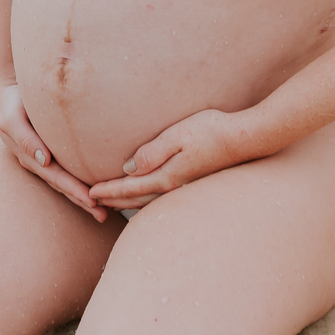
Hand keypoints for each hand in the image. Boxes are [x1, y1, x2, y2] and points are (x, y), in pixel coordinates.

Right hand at [0, 83, 108, 222]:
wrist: (9, 94)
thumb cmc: (11, 105)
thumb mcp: (12, 119)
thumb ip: (25, 138)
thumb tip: (44, 160)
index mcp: (30, 158)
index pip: (56, 178)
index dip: (74, 190)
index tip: (91, 201)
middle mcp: (40, 162)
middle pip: (64, 185)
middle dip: (82, 201)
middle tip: (103, 214)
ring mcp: (46, 158)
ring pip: (67, 180)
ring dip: (84, 196)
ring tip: (104, 209)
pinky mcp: (54, 150)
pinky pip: (69, 168)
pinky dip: (82, 179)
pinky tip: (97, 185)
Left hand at [88, 109, 242, 208]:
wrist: (246, 139)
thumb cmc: (212, 131)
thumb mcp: (178, 135)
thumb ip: (152, 152)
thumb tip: (128, 168)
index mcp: (166, 176)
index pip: (129, 187)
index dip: (107, 191)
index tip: (88, 194)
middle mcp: (173, 186)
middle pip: (135, 199)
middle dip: (112, 201)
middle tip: (91, 204)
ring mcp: (184, 186)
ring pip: (148, 200)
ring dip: (128, 202)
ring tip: (112, 203)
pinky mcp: (192, 181)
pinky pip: (160, 196)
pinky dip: (144, 199)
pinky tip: (145, 195)